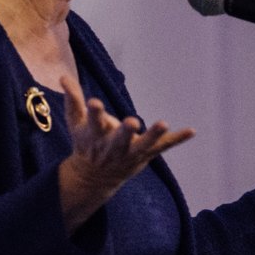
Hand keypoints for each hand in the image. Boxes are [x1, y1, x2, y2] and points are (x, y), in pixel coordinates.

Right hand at [56, 77, 193, 231]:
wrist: (93, 178)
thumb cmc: (84, 143)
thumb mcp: (74, 123)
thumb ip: (72, 99)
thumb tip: (62, 76)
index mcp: (93, 136)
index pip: (93, 122)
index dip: (94, 113)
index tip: (94, 102)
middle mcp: (112, 147)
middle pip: (119, 139)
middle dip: (125, 132)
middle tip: (132, 123)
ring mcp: (130, 153)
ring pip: (143, 145)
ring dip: (153, 135)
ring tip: (164, 123)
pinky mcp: (144, 155)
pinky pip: (162, 147)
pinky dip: (177, 139)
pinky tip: (192, 131)